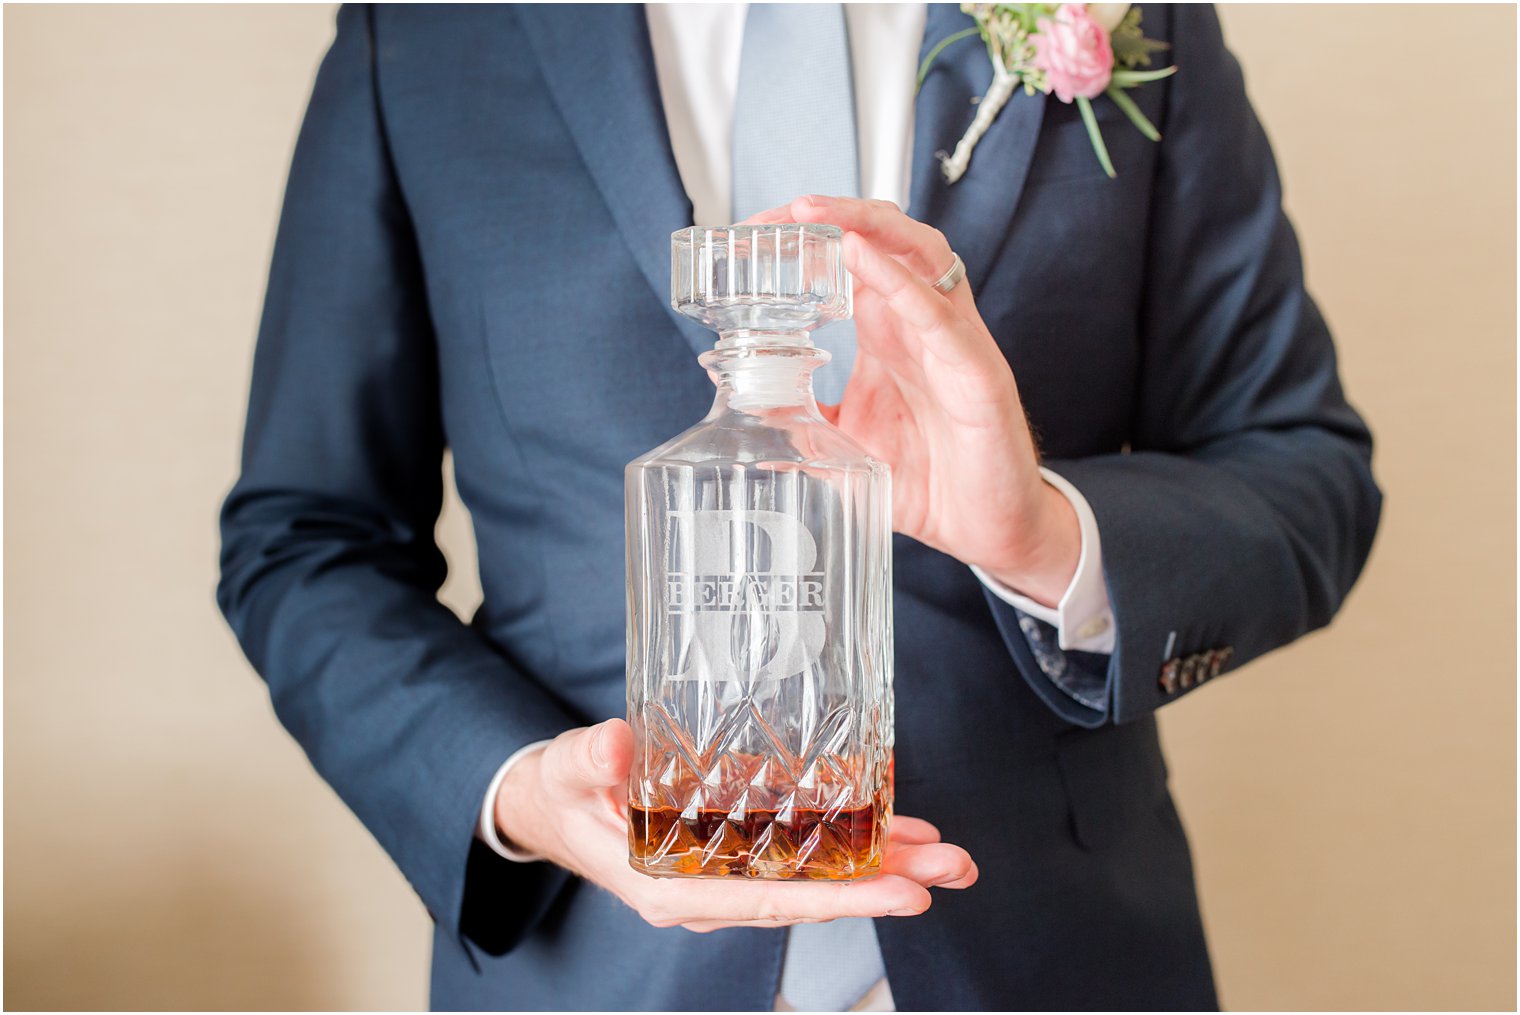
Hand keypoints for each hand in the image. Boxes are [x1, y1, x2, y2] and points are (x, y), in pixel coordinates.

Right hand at [495, 719, 977, 931]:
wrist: (555, 800)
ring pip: (816, 878)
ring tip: (945, 853)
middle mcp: (709, 891)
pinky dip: (851, 839)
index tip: (902, 894)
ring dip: (882, 865)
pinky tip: (898, 827)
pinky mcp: (738, 847)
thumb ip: (589, 760)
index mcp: (669, 888)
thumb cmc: (561, 789)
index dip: (839, 900)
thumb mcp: (566, 769)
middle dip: (885, 884)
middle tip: (952, 869)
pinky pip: (803, 851)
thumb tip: (614, 744)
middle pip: (810, 897)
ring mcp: (727, 873)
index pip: (768, 903)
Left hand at [748, 196, 1079, 604]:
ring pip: (920, 254)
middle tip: (780, 211)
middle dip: (834, 213)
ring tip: (817, 213)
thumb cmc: (930, 480)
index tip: (755, 231)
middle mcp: (921, 324)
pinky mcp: (977, 373)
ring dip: (868, 225)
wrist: (987, 529)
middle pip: (885, 238)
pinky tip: (866, 260)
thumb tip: (744, 402)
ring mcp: (952, 342)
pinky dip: (903, 283)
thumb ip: (801, 420)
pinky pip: (942, 316)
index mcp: (889, 332)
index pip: (850, 258)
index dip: (807, 237)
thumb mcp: (847, 445)